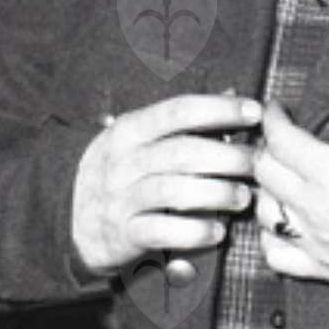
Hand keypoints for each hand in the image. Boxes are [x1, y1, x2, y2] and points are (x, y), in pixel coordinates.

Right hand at [69, 93, 261, 276]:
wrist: (72, 219)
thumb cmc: (124, 172)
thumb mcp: (142, 139)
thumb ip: (185, 121)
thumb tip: (232, 93)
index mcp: (130, 129)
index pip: (178, 110)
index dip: (220, 109)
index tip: (255, 112)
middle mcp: (122, 160)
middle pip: (182, 151)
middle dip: (227, 156)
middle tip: (256, 163)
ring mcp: (119, 198)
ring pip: (174, 191)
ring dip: (217, 193)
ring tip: (244, 198)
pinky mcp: (122, 235)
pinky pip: (161, 231)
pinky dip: (194, 232)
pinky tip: (218, 232)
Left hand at [252, 74, 328, 303]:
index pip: (281, 139)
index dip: (273, 119)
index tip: (277, 110)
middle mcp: (313, 207)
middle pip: (264, 171)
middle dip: (265, 148)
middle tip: (279, 138)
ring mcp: (312, 240)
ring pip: (263, 210)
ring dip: (265, 189)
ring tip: (279, 177)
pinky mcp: (319, 268)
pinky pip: (275, 253)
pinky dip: (269, 236)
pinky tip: (280, 225)